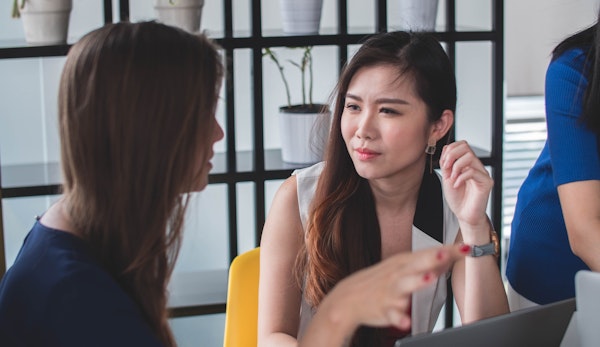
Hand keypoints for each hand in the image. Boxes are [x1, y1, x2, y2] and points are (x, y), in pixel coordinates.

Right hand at [315, 244, 468, 331]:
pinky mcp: (383, 308)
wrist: (349, 297)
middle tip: (446, 253)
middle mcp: (397, 273)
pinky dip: (398, 318)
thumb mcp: (402, 268)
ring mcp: (390, 291)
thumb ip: (426, 264)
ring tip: (430, 279)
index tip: (468, 247)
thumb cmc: (379, 281)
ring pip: (404, 286)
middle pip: (417, 263)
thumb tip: (450, 256)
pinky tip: (405, 321)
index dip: (449, 250)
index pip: (430, 253)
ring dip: (417, 281)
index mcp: (404, 262)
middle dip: (431, 258)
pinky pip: (392, 314)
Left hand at [439, 141, 492, 228]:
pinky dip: (461, 177)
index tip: (443, 163)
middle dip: (452, 155)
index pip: (461, 145)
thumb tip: (447, 149)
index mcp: (467, 163)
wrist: (464, 214)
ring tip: (452, 178)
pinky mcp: (487, 182)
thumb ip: (447, 163)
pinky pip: (473, 171)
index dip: (450, 150)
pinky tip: (456, 185)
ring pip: (470, 156)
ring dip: (456, 166)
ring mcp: (482, 173)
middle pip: (466, 146)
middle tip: (446, 168)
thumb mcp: (447, 177)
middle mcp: (476, 166)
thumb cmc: (457, 198)